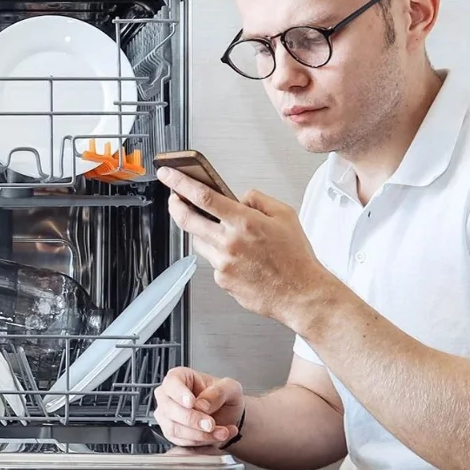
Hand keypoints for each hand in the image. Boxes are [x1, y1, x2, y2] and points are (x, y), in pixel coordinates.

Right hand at [154, 366, 244, 447]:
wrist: (228, 415)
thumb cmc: (224, 397)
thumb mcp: (231, 388)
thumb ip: (219, 392)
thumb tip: (202, 404)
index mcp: (180, 377)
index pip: (171, 382)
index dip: (179, 393)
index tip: (191, 403)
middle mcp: (168, 396)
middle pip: (169, 408)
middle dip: (192, 419)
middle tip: (211, 424)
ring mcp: (167, 416)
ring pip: (174, 428)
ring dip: (200, 434)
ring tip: (222, 432)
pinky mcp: (171, 433)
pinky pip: (181, 441)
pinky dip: (201, 442)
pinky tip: (217, 436)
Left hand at [158, 167, 336, 328]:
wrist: (301, 294)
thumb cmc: (296, 258)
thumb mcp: (285, 215)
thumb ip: (258, 200)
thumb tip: (240, 197)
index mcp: (244, 222)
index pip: (203, 197)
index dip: (180, 183)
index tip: (168, 175)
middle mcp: (229, 243)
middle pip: (187, 219)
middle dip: (176, 205)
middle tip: (174, 198)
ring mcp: (223, 263)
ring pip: (199, 241)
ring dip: (202, 232)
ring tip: (220, 231)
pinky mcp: (222, 280)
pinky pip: (212, 262)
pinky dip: (219, 255)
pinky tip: (238, 257)